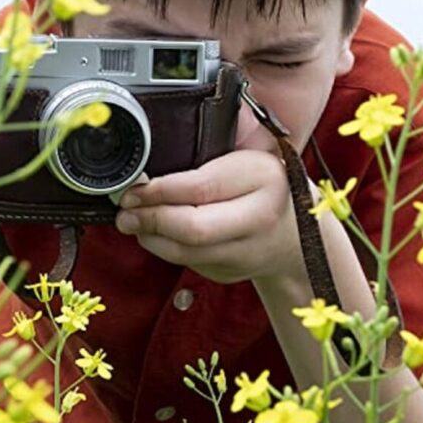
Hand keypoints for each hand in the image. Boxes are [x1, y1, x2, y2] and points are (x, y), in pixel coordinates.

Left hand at [113, 148, 304, 285]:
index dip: (159, 189)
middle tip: (124, 212)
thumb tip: (149, 156)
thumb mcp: (245, 156)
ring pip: (186, 252)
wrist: (298, 232)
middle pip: (193, 228)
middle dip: (150, 219)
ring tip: (132, 221)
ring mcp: (247, 251)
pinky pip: (188, 262)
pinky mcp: (231, 272)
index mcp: (263, 178)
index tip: (134, 187)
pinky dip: (165, 248)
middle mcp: (260, 217)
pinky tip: (155, 233)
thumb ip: (208, 149)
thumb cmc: (263, 184)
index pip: (202, 187)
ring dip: (150, 237)